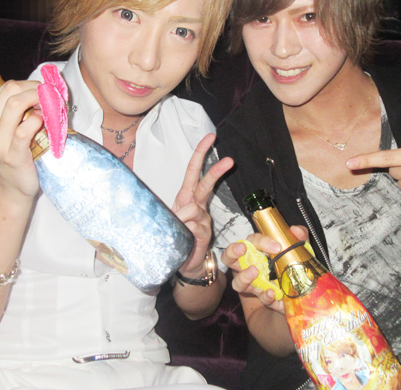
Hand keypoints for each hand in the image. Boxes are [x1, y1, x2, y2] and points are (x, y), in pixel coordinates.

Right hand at [0, 80, 42, 199]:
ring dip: (39, 100)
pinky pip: (24, 130)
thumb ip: (11, 112)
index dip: (30, 84)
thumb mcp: (1, 131)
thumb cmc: (9, 156)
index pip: (6, 87)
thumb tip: (40, 91)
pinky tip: (45, 121)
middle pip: (11, 91)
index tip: (45, 90)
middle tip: (51, 96)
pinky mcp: (12, 155)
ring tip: (51, 106)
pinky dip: (37, 120)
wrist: (8, 189)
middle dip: (36, 88)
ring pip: (15, 105)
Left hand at [173, 133, 233, 276]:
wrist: (186, 262)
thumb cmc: (177, 236)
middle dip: (217, 171)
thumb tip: (187, 212)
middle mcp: (198, 204)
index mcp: (188, 197)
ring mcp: (203, 218)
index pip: (194, 171)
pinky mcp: (205, 233)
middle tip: (230, 160)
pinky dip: (186, 230)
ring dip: (182, 217)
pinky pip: (194, 226)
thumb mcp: (171, 218)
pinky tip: (185, 238)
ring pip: (194, 208)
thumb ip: (177, 210)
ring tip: (178, 228)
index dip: (201, 153)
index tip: (210, 137)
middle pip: (206, 183)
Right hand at [221, 226, 308, 312]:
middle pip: (229, 258)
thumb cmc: (291, 264)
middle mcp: (248, 266)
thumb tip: (296, 230)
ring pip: (237, 282)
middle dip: (232, 252)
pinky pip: (258, 298)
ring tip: (254, 272)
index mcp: (256, 250)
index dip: (261, 242)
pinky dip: (264, 296)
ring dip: (244, 277)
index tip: (276, 246)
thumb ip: (298, 237)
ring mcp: (253, 284)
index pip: (252, 241)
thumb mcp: (298, 249)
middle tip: (242, 250)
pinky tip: (272, 293)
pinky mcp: (262, 298)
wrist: (298, 289)